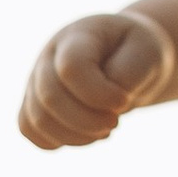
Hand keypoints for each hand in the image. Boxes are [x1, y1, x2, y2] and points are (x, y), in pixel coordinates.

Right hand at [18, 9, 177, 150]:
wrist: (127, 56)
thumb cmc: (138, 54)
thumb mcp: (147, 54)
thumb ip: (128, 75)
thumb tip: (106, 105)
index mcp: (78, 35)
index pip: (72, 67)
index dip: (99, 94)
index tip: (125, 101)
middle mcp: (49, 55)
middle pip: (50, 97)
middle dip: (88, 121)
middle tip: (115, 122)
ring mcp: (37, 78)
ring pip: (38, 119)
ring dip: (76, 135)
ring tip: (104, 129)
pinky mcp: (33, 101)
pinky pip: (30, 129)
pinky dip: (59, 140)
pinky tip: (86, 133)